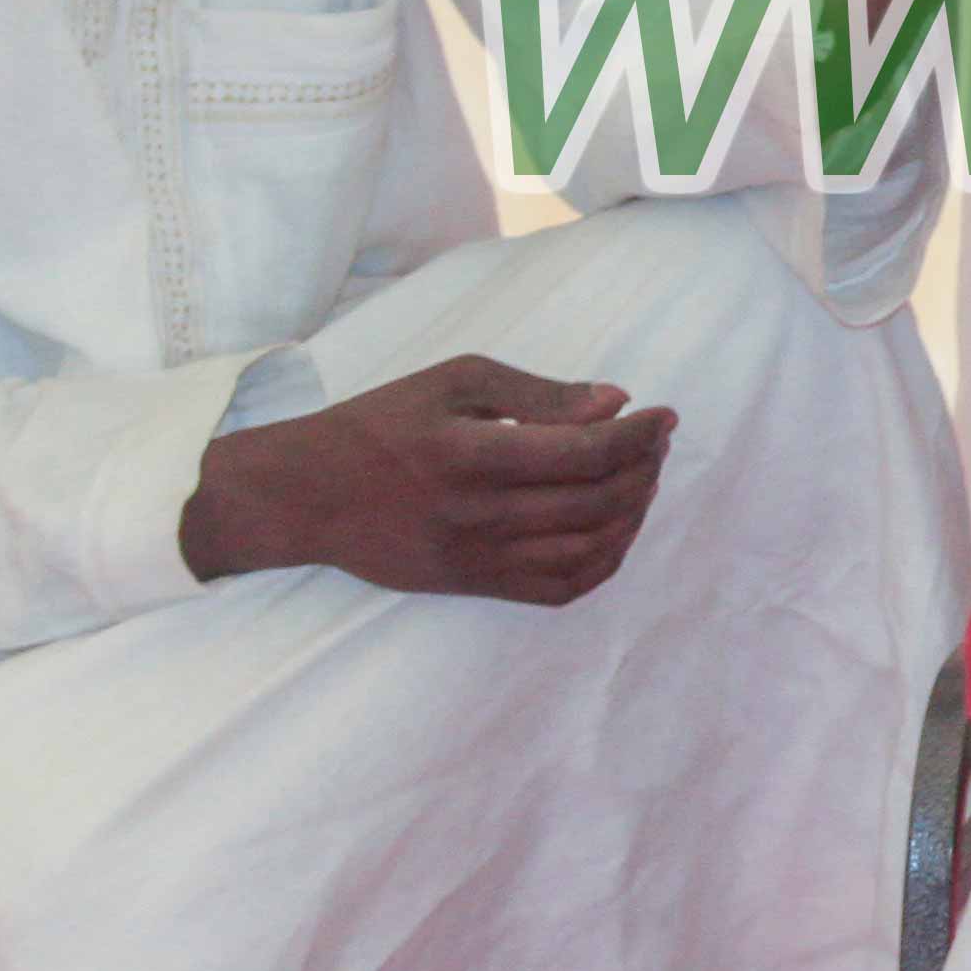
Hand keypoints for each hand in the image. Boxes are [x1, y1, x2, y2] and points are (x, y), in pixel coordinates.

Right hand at [178, 354, 672, 604]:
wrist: (307, 495)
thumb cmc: (381, 424)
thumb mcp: (453, 382)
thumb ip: (537, 393)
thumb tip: (615, 402)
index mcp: (472, 453)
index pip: (584, 452)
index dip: (638, 435)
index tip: (663, 416)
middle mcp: (477, 514)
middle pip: (596, 502)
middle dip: (643, 469)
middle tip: (654, 442)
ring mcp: (476, 559)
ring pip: (586, 550)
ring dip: (632, 514)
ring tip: (641, 479)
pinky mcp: (472, 586)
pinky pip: (558, 588)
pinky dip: (602, 563)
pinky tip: (615, 529)